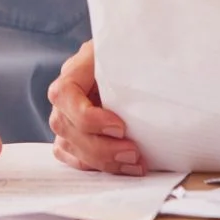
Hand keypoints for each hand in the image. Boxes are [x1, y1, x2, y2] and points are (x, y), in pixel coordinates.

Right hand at [46, 40, 144, 175]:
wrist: (132, 58)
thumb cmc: (133, 53)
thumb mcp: (131, 51)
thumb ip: (133, 63)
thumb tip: (154, 76)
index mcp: (76, 68)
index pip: (64, 94)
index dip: (87, 117)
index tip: (120, 127)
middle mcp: (65, 93)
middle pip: (65, 126)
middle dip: (101, 147)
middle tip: (134, 152)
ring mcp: (65, 114)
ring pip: (68, 145)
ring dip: (102, 162)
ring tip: (135, 163)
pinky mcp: (71, 133)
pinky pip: (71, 155)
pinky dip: (94, 166)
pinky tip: (120, 168)